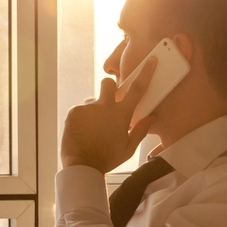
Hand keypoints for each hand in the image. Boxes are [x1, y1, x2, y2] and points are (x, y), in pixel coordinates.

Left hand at [60, 57, 156, 172]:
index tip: (151, 60)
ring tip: (91, 129)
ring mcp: (88, 108)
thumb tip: (152, 117)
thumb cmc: (107, 158)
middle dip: (109, 88)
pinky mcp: (74, 111)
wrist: (82, 166)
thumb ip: (140, 131)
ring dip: (93, 111)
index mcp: (121, 115)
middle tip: (107, 102)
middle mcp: (105, 106)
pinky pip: (80, 110)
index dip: (146, 73)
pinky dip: (81, 119)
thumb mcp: (128, 148)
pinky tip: (82, 132)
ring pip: (92, 102)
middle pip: (108, 84)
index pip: (137, 89)